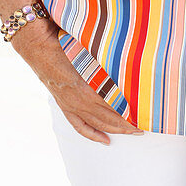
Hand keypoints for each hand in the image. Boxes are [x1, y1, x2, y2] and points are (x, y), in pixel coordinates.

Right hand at [12, 18, 142, 144]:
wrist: (39, 47)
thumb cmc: (66, 44)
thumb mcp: (90, 52)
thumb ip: (107, 63)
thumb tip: (129, 64)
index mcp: (89, 87)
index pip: (115, 107)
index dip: (131, 113)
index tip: (145, 115)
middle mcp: (80, 101)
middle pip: (110, 119)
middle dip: (128, 125)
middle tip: (144, 127)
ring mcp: (72, 106)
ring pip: (98, 124)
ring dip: (116, 130)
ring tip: (132, 133)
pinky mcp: (65, 106)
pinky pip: (80, 126)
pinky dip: (94, 135)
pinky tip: (106, 141)